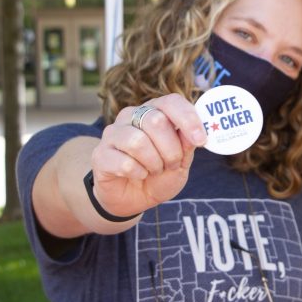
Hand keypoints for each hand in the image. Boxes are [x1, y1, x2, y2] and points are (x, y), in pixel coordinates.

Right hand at [90, 94, 206, 216]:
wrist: (134, 199)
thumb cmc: (159, 175)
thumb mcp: (181, 162)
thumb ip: (187, 146)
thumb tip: (193, 134)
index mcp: (154, 111)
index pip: (171, 102)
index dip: (188, 119)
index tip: (201, 141)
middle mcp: (131, 116)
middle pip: (156, 121)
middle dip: (171, 150)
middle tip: (171, 164)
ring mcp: (113, 133)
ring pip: (138, 141)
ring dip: (154, 163)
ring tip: (154, 171)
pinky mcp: (100, 154)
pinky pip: (124, 162)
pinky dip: (138, 173)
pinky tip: (139, 175)